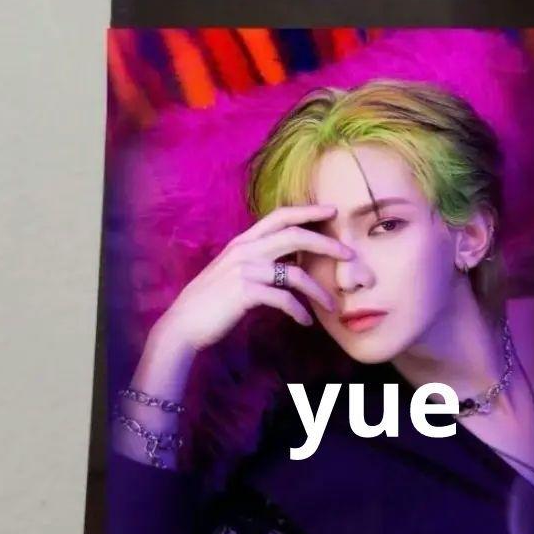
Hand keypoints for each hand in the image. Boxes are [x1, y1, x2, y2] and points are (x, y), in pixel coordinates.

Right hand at [129, 204, 350, 404]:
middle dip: (326, 243)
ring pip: (295, 273)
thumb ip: (258, 262)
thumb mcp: (234, 272)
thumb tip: (288, 264)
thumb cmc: (212, 301)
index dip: (307, 211)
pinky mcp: (244, 292)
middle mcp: (245, 250)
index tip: (332, 211)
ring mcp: (244, 270)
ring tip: (333, 306)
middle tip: (350, 254)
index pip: (280, 216)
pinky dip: (299, 311)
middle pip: (294, 236)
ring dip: (319, 291)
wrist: (184, 323)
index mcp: (244, 242)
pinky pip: (283, 298)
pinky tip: (306, 321)